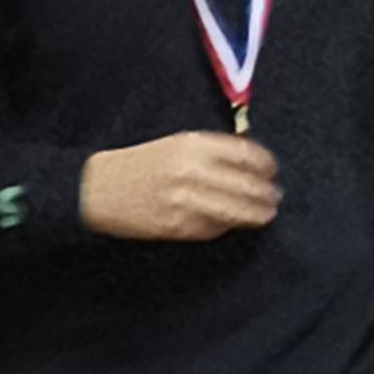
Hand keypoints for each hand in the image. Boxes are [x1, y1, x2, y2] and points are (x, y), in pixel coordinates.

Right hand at [80, 131, 281, 241]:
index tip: (273, 170)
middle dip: (266, 194)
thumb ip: (213, 151)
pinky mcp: (177, 226)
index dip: (266, 165)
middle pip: (247, 185)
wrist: (98, 188)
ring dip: (256, 215)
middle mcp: (192, 171)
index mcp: (193, 145)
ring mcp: (185, 201)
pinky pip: (213, 229)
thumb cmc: (142, 163)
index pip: (246, 154)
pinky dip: (226, 227)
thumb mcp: (177, 144)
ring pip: (235, 211)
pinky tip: (232, 224)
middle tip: (275, 198)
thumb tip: (252, 164)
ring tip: (266, 215)